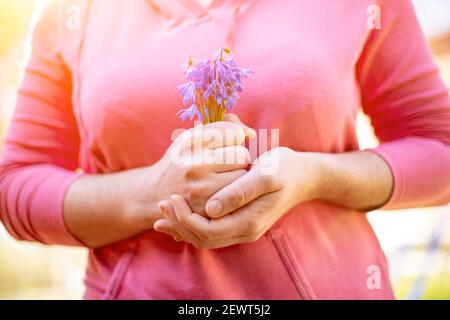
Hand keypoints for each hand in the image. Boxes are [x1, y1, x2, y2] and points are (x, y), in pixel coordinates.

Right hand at [150, 114, 254, 215]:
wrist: (155, 192)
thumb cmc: (182, 159)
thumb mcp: (194, 136)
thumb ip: (224, 127)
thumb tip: (252, 134)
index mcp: (192, 142)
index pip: (234, 133)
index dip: (233, 138)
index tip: (226, 143)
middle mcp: (195, 164)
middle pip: (243, 156)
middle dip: (239, 158)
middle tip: (227, 163)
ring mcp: (201, 189)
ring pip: (242, 178)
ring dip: (238, 177)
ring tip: (224, 177)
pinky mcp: (206, 208)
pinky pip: (235, 197)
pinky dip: (233, 194)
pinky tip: (222, 191)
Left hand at [154, 147, 323, 247]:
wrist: (304, 175)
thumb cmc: (284, 169)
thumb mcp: (265, 175)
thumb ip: (239, 193)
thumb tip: (211, 209)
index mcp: (249, 221)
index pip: (208, 231)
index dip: (185, 219)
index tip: (172, 198)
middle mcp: (246, 230)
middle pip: (203, 239)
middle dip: (179, 223)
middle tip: (162, 204)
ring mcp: (244, 228)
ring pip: (206, 238)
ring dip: (184, 225)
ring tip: (164, 211)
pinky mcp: (242, 220)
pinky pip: (213, 230)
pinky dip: (194, 224)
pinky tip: (181, 214)